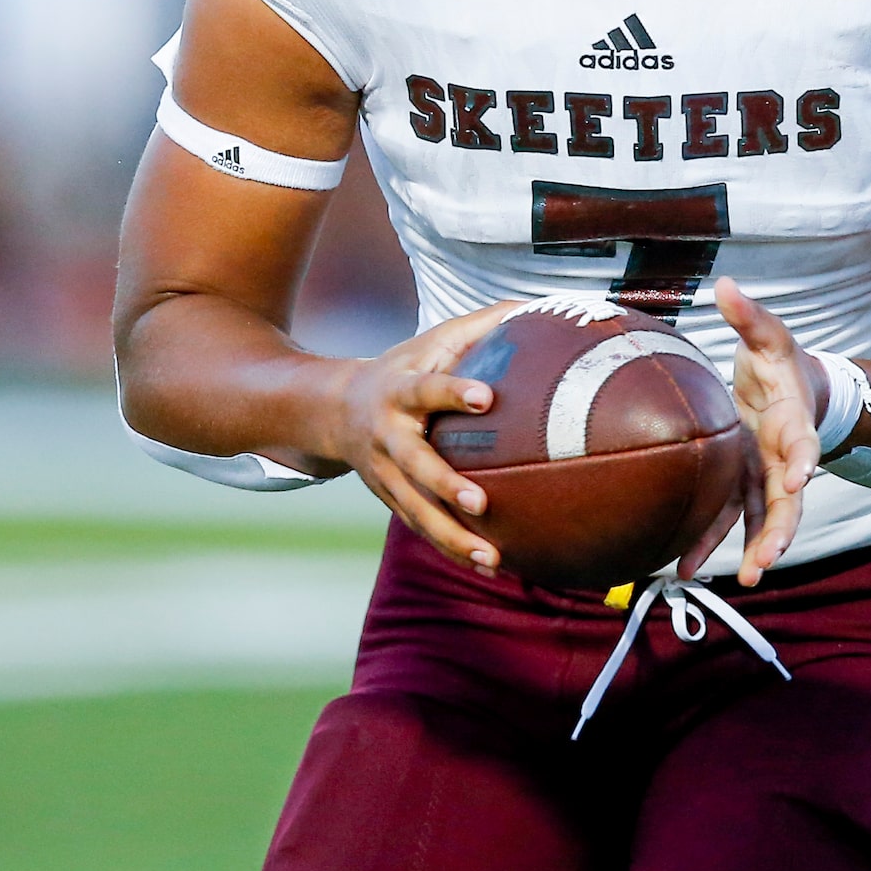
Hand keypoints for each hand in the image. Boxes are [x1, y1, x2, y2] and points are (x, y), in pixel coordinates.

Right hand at [329, 302, 518, 570]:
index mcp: (400, 389)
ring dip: (452, 537)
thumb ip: (482, 324)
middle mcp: (388, 435)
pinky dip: (451, 549)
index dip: (455, 392)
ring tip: (492, 559)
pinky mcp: (390, 499)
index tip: (487, 398)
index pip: (429, 389)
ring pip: (416, 510)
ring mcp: (385, 474)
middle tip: (479, 503)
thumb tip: (535, 305)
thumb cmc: (404, 368)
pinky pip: (421, 528)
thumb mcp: (433, 339)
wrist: (335, 410)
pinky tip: (488, 566)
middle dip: (444, 485)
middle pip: (415, 464)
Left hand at [678, 277, 822, 587]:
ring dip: (754, 548)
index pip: (802, 443)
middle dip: (781, 529)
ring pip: (764, 518)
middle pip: (789, 498)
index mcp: (792, 419)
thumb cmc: (778, 360)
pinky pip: (730, 518)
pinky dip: (712, 542)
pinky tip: (685, 568)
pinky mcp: (743, 485)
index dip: (803, 460)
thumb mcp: (767, 334)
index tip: (799, 477)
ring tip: (745, 579)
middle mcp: (782, 456)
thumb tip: (725, 285)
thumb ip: (749, 316)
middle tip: (770, 557)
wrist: (793, 388)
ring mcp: (764, 475)